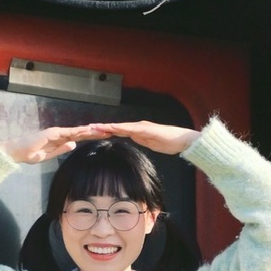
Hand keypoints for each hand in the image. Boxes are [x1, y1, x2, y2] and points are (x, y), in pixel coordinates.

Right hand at [5, 125, 100, 165]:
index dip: (91, 137)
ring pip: (76, 131)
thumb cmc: (30, 154)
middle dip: (94, 133)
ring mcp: (56, 133)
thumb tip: (73, 144)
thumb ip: (61, 150)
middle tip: (109, 131)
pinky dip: (77, 131)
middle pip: (80, 133)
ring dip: (89, 130)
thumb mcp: (49, 155)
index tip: (103, 137)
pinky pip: (67, 132)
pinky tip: (87, 130)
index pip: (78, 138)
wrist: (18, 152)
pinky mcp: (52, 133)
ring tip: (102, 130)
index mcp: (60, 140)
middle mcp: (60, 135)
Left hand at [75, 118, 199, 156]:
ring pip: (120, 126)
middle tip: (87, 127)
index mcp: (138, 131)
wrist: (183, 140)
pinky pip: (131, 128)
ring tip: (94, 126)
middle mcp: (137, 127)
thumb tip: (133, 138)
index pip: (118, 131)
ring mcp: (141, 127)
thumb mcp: (151, 144)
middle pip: (116, 127)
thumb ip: (142, 140)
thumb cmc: (170, 143)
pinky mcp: (146, 129)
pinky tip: (111, 127)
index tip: (93, 132)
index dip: (106, 131)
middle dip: (102, 127)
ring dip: (107, 126)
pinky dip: (120, 127)